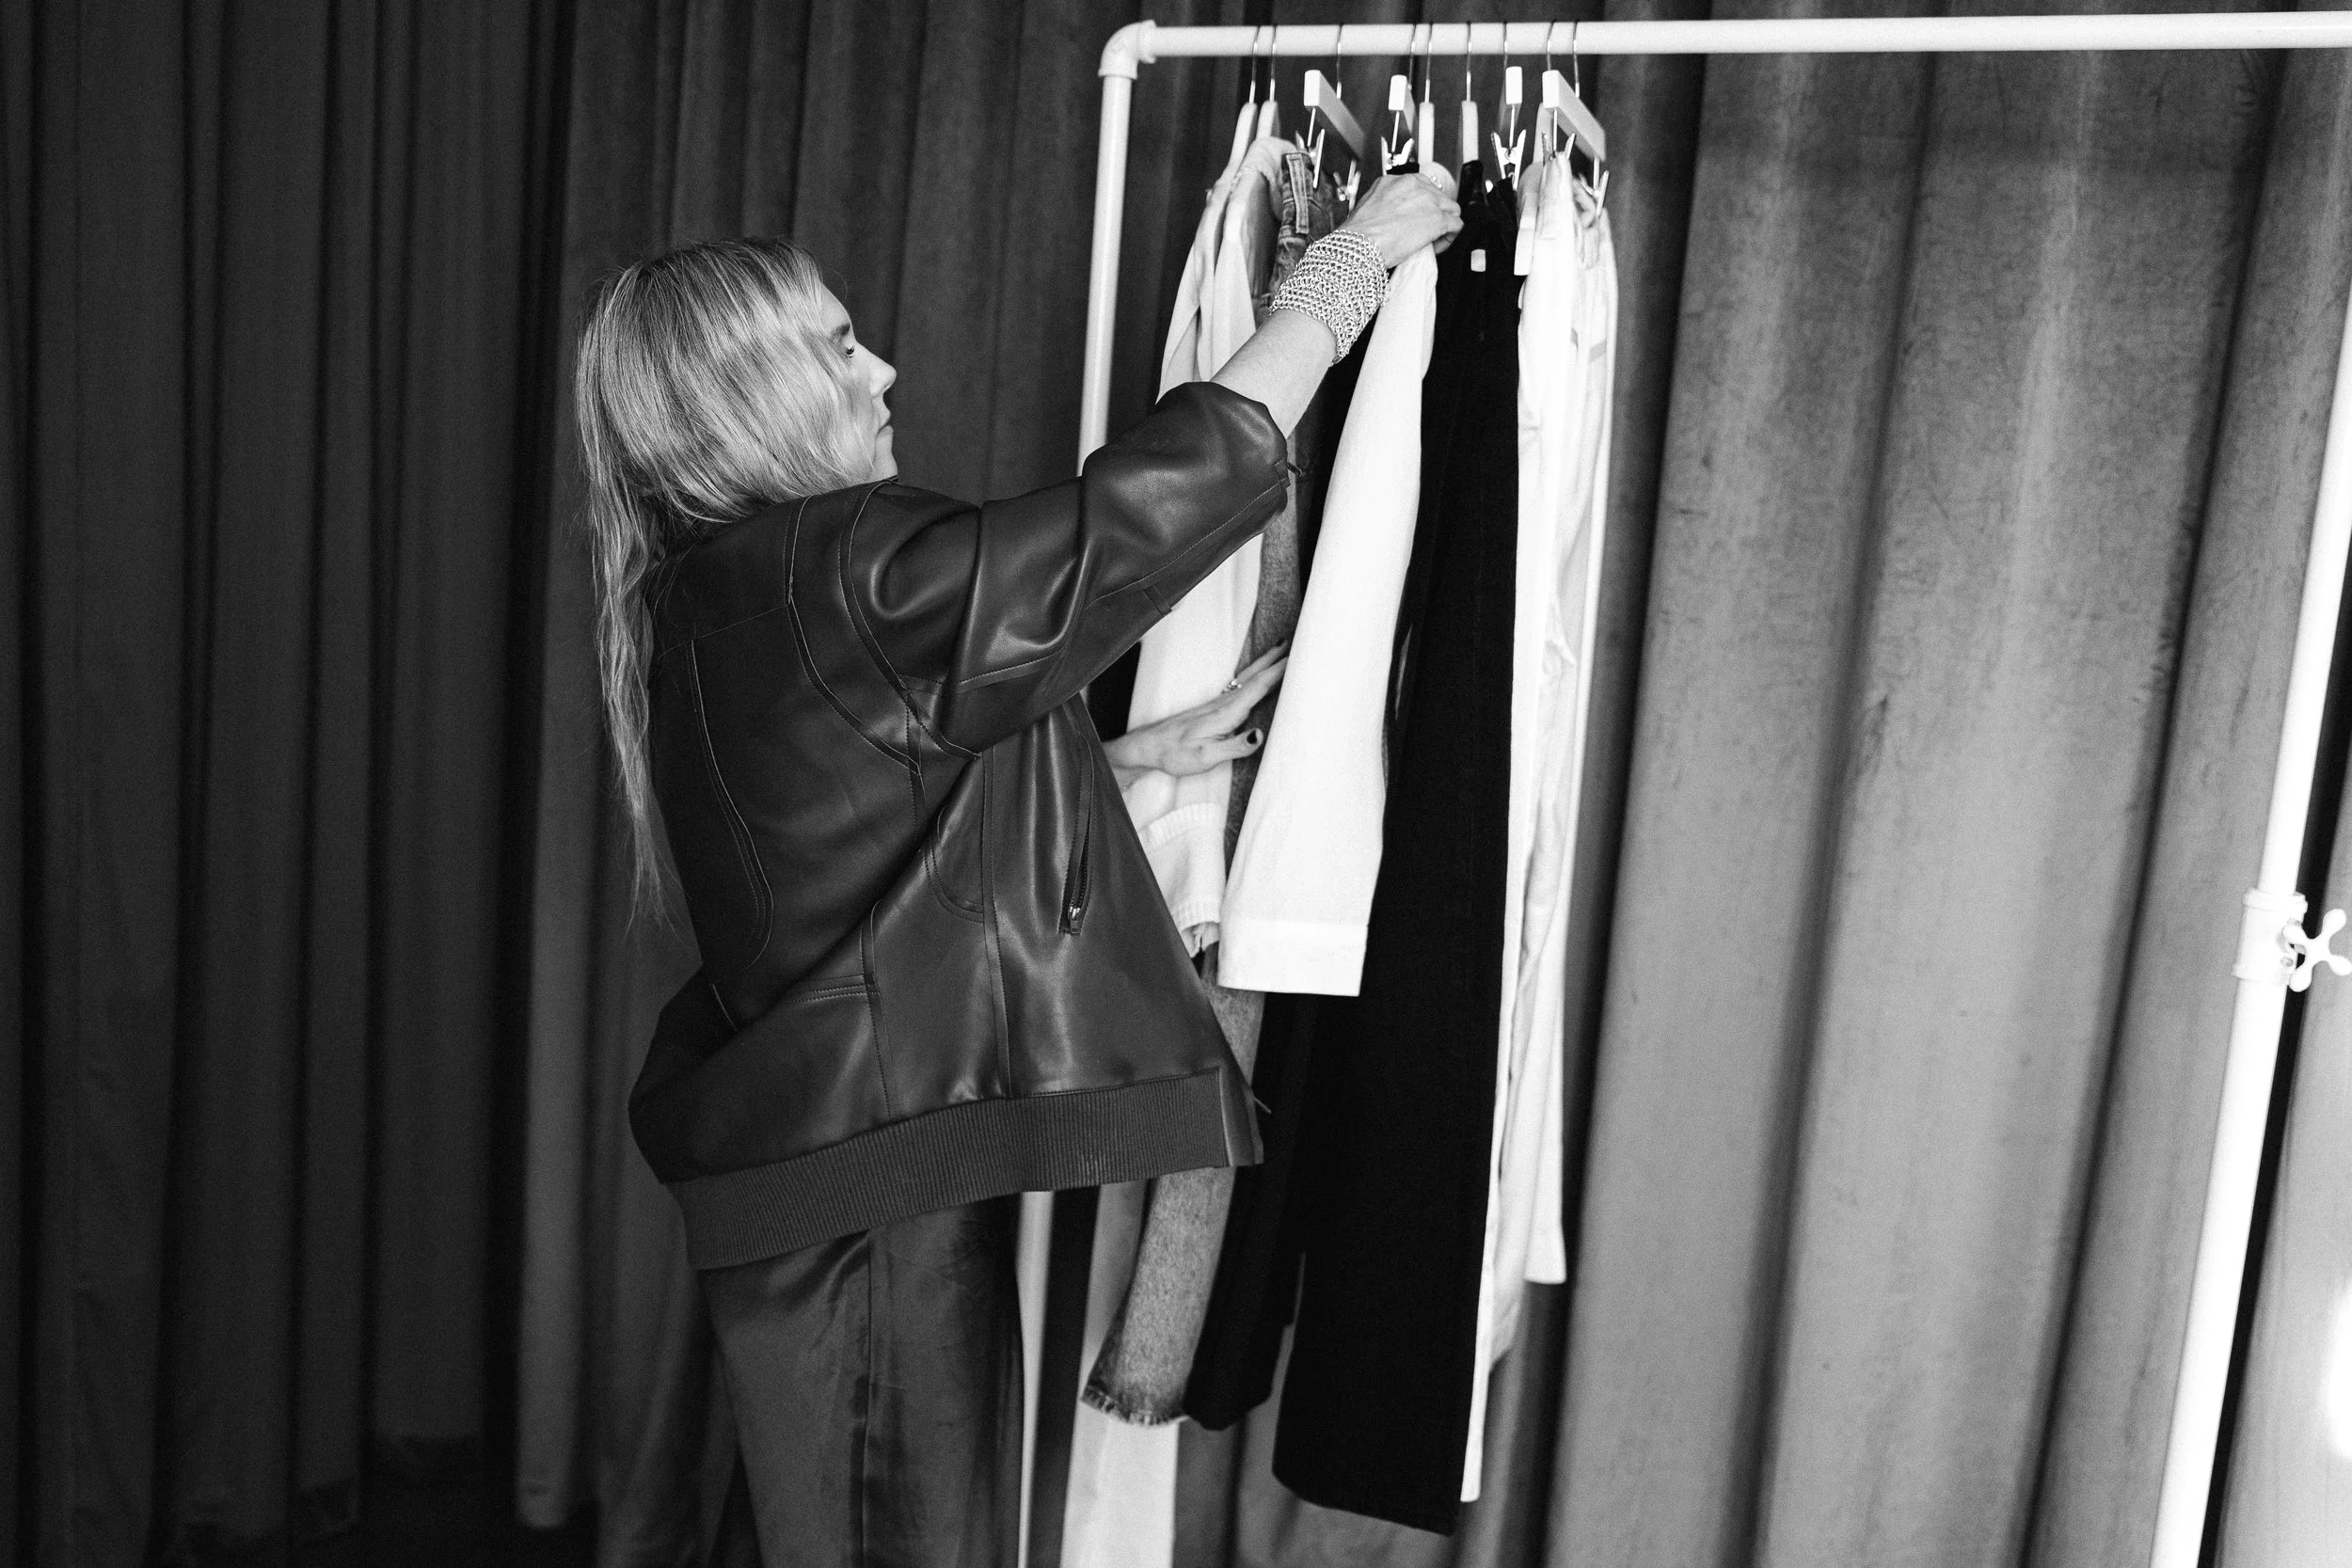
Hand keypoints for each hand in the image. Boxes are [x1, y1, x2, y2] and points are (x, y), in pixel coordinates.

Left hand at [1104, 645, 1287, 789]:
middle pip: (1254, 676)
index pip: (1258, 687)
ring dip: (1266, 663)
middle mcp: (1223, 703)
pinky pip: (1241, 686)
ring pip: (1248, 678)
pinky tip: (1257, 675)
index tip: (1298, 658)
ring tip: (1281, 649)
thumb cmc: (1175, 754)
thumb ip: (1235, 747)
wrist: (1149, 747)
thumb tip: (1260, 735)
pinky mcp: (1214, 708)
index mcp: (1225, 713)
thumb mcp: (1205, 757)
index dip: (1279, 672)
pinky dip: (1255, 675)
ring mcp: (1218, 703)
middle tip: (1295, 641)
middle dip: (1275, 659)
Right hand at [1338, 168, 1462, 266]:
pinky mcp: (1438, 220)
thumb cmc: (1358, 233)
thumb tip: (1390, 215)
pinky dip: (1449, 238)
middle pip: (1438, 197)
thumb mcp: (1368, 206)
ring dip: (1444, 225)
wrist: (1359, 244)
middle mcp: (1416, 185)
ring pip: (1451, 209)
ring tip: (1431, 240)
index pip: (1422, 187)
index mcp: (1397, 181)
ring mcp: (1429, 201)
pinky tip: (1437, 246)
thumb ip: (1384, 204)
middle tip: (1424, 231)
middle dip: (1434, 214)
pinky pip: (1456, 225)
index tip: (1417, 217)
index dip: (1421, 205)